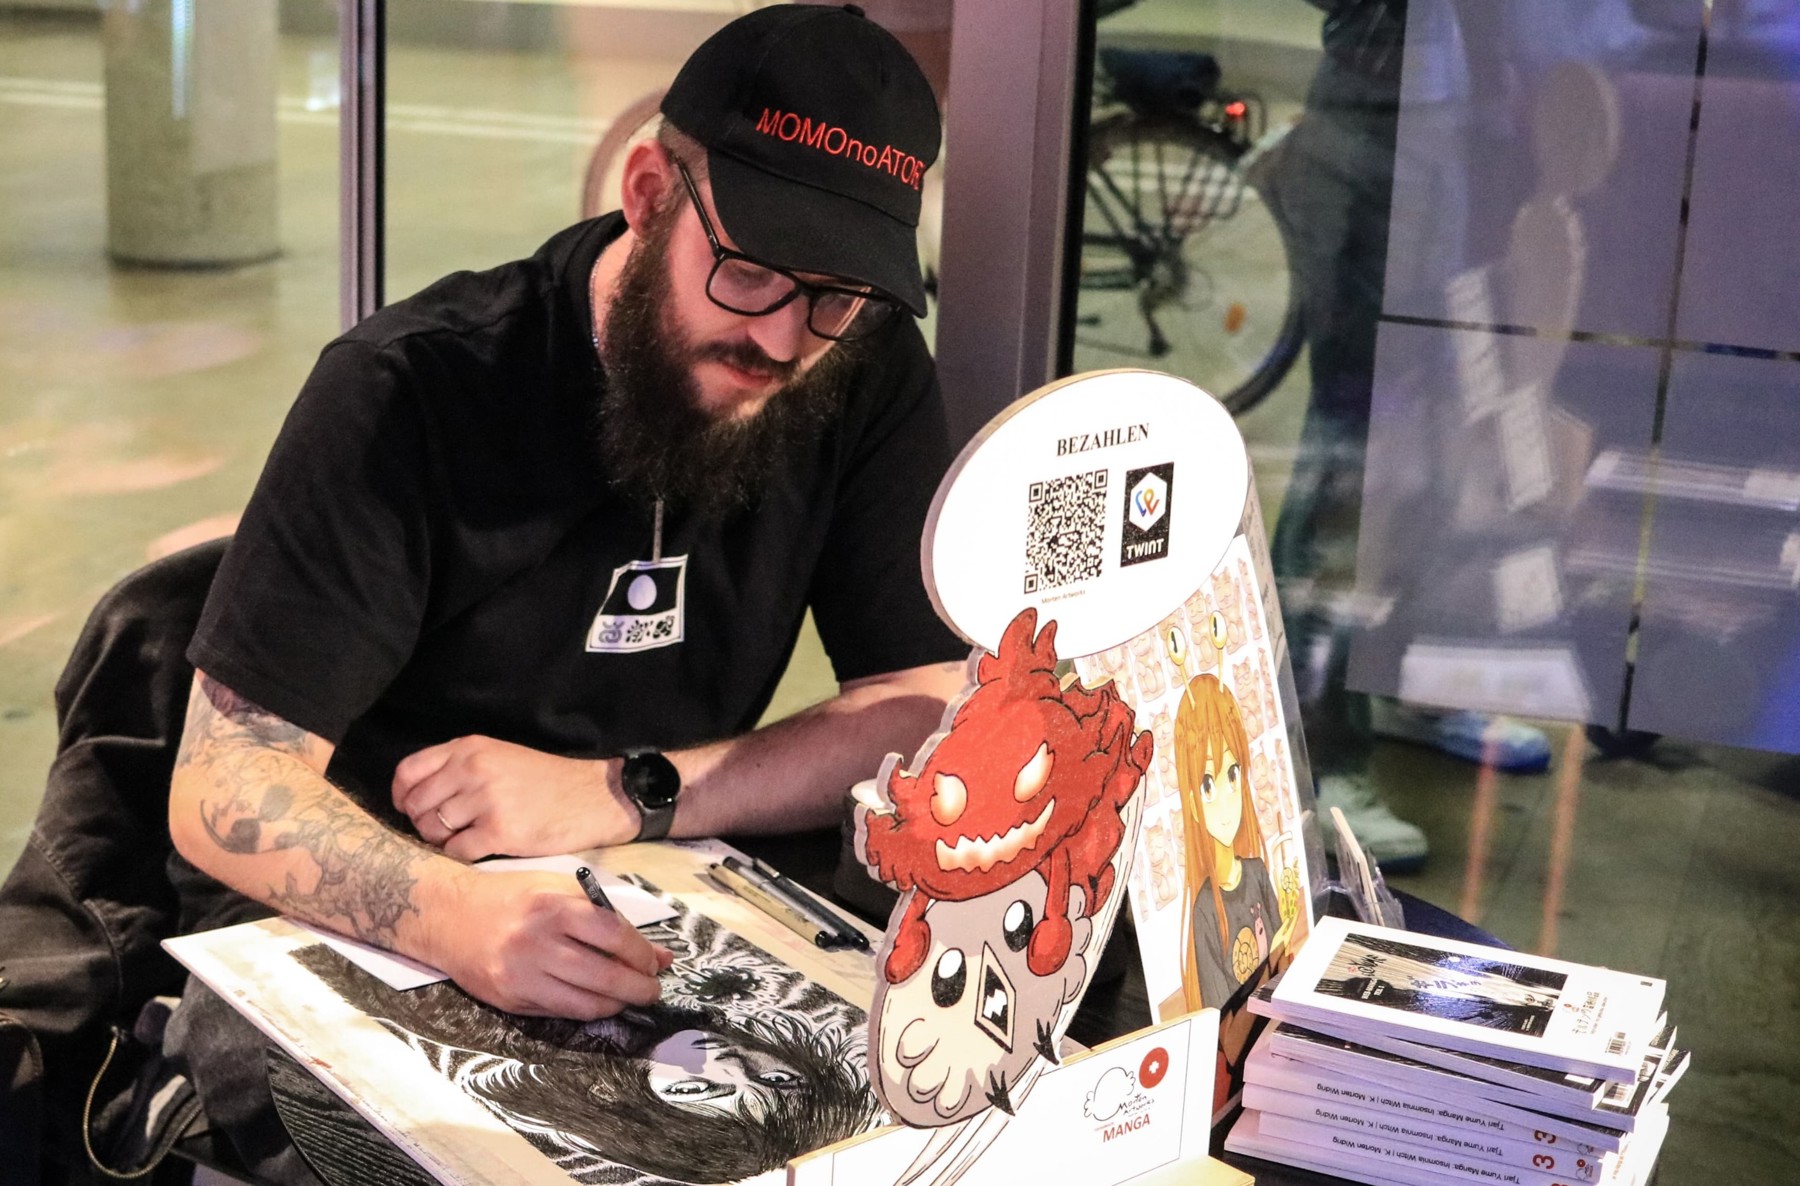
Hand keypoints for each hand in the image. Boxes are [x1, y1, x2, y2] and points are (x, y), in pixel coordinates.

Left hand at [394, 735, 636, 859]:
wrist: (593, 797)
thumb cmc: (547, 781)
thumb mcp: (501, 756)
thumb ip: (460, 767)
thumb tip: (418, 796)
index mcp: (470, 748)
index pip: (408, 771)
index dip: (402, 796)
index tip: (410, 809)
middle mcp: (473, 769)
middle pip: (417, 805)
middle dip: (424, 823)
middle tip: (447, 830)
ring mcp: (486, 800)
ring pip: (433, 830)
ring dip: (445, 841)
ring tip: (469, 838)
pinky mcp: (500, 831)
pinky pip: (457, 851)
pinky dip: (464, 855)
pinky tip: (484, 848)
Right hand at [427, 869, 674, 1018]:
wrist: (450, 916)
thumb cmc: (512, 898)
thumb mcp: (559, 889)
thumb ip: (607, 917)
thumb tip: (657, 954)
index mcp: (552, 906)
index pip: (612, 934)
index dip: (641, 953)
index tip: (654, 962)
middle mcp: (535, 942)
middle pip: (604, 975)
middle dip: (638, 988)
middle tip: (652, 989)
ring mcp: (521, 974)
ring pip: (585, 1003)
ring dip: (617, 1005)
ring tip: (630, 998)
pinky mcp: (510, 999)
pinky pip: (561, 1012)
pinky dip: (587, 1010)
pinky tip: (599, 1002)